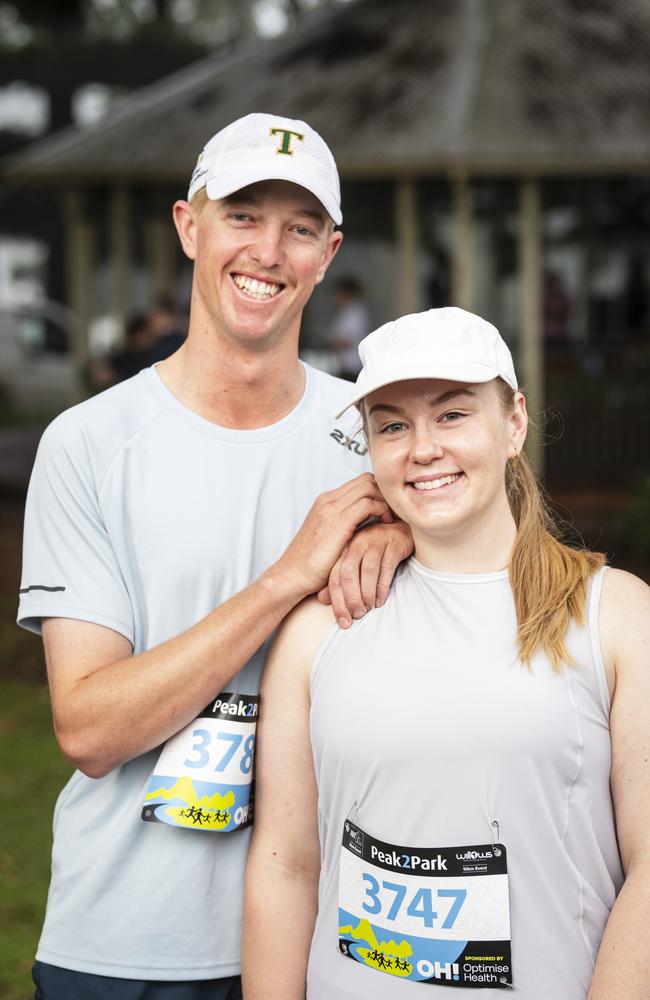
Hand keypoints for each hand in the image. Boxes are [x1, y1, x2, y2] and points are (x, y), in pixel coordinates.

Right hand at [272, 474, 392, 601]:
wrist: (291, 575)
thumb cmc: (311, 564)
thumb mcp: (328, 538)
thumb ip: (344, 526)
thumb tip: (366, 526)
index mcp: (325, 502)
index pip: (359, 483)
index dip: (378, 492)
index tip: (388, 509)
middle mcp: (328, 500)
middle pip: (366, 479)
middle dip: (385, 493)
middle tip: (394, 512)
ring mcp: (331, 508)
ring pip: (369, 487)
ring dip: (386, 501)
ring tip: (392, 519)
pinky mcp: (338, 521)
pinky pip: (368, 504)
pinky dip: (382, 511)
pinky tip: (386, 526)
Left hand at [317, 519, 413, 626]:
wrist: (401, 531)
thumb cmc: (375, 550)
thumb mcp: (354, 564)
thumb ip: (338, 580)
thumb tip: (322, 599)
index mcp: (344, 548)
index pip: (335, 577)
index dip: (337, 602)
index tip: (343, 621)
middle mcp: (357, 542)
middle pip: (348, 573)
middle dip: (351, 599)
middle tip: (357, 615)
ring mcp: (375, 540)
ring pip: (368, 570)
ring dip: (368, 593)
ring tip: (369, 608)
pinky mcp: (393, 542)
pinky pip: (387, 567)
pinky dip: (383, 586)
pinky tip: (381, 599)